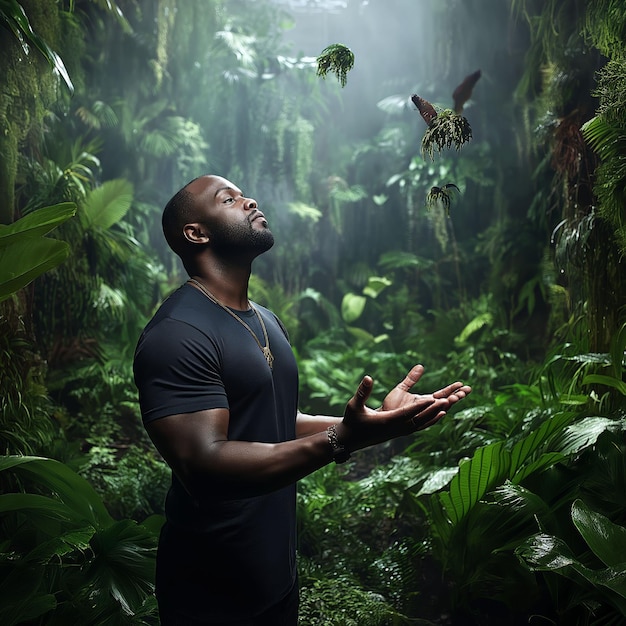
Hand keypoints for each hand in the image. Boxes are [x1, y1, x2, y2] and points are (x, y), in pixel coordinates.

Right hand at [336, 365, 470, 450]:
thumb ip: (362, 392)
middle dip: (433, 409)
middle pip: (418, 419)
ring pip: (421, 424)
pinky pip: (418, 426)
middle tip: (448, 400)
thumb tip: (368, 378)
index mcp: (386, 422)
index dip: (420, 406)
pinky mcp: (399, 432)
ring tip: (448, 405)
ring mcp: (398, 432)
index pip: (407, 413)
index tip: (432, 399)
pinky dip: (429, 420)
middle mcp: (395, 429)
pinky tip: (438, 415)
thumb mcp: (354, 405)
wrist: (351, 438)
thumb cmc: (352, 420)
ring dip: (434, 414)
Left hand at [382, 364, 470, 427]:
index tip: (463, 384)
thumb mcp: (402, 388)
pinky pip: (426, 420)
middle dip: (456, 396)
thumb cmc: (391, 404)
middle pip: (444, 402)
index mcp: (425, 401)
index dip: (453, 390)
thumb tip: (421, 366)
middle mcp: (425, 409)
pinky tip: (442, 412)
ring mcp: (420, 416)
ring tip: (455, 397)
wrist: (379, 417)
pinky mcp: (413, 422)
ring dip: (447, 404)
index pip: (442, 395)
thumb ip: (411, 378)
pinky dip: (435, 416)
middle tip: (467, 390)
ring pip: (437, 411)